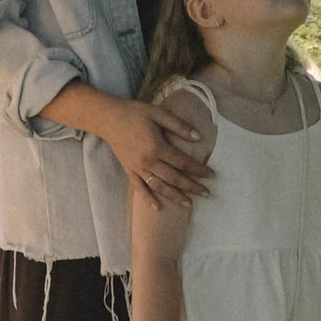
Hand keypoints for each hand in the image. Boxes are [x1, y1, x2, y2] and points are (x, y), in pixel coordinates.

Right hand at [102, 95, 215, 209]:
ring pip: (159, 186)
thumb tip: (198, 137)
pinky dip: (148, 198)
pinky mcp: (129, 170)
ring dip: (174, 196)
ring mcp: (137, 168)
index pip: (183, 162)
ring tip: (188, 204)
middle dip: (191, 186)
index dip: (198, 169)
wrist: (108, 118)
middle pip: (174, 178)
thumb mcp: (158, 113)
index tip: (211, 175)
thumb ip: (178, 126)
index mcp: (157, 147)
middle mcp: (148, 161)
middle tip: (206, 193)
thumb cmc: (135, 113)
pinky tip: (158, 207)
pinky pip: (139, 188)